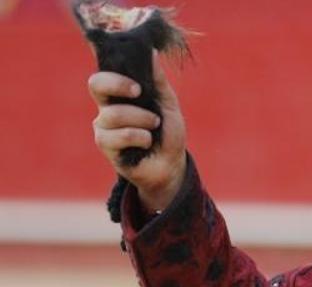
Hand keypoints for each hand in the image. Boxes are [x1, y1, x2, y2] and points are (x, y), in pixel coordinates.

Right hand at [89, 51, 186, 210]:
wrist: (171, 164)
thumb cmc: (168, 132)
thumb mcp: (168, 104)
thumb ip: (158, 81)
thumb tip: (150, 52)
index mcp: (120, 95)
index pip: (105, 74)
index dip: (114, 72)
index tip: (138, 84)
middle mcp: (107, 107)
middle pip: (95, 84)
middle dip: (117, 84)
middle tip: (138, 92)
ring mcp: (104, 126)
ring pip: (114, 114)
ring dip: (142, 119)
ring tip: (154, 126)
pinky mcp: (105, 145)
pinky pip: (119, 135)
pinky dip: (140, 137)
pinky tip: (146, 142)